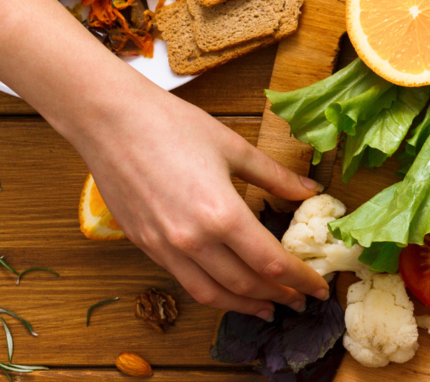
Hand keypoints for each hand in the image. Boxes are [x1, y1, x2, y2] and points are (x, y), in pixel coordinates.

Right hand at [77, 93, 327, 319]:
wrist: (109, 121)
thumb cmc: (173, 126)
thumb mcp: (235, 147)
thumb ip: (275, 176)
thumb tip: (311, 191)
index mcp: (222, 214)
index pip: (272, 263)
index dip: (300, 279)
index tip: (320, 287)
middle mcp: (193, 240)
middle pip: (245, 284)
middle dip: (279, 296)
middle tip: (300, 300)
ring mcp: (165, 247)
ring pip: (211, 294)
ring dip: (244, 305)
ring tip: (268, 308)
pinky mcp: (145, 246)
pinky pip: (184, 281)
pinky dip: (212, 293)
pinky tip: (226, 289)